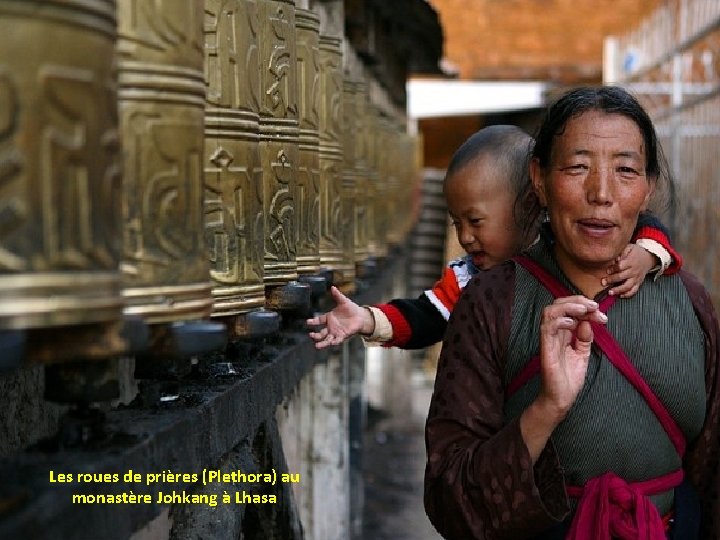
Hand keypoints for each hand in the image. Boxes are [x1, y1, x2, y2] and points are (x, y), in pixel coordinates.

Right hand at [305, 286, 371, 348]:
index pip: (318, 320)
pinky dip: (334, 342)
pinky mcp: (343, 335)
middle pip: (321, 333)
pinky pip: (337, 340)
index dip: (313, 321)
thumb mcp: (343, 301)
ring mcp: (336, 332)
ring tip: (316, 346)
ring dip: (322, 343)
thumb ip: (337, 295)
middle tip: (310, 335)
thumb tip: (333, 287)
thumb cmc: (351, 309)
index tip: (308, 322)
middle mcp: (331, 326)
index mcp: (329, 318)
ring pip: (327, 339)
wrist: (361, 316)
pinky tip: (331, 343)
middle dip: (315, 335)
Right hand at [520, 295, 606, 462]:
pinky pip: (547, 328)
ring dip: (569, 306)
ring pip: (550, 312)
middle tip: (594, 307)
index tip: (601, 313)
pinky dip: (560, 320)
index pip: (569, 310)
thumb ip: (584, 339)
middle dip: (577, 301)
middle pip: (558, 305)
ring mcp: (548, 340)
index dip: (585, 307)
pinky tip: (573, 323)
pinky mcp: (546, 349)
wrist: (561, 400)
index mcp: (562, 334)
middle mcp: (553, 334)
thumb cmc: (569, 379)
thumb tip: (588, 323)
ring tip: (584, 309)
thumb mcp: (582, 355)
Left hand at [602, 244, 656, 297]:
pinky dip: (628, 294)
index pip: (621, 266)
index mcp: (631, 261)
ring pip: (628, 286)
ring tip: (610, 292)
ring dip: (619, 290)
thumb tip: (615, 257)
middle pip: (622, 277)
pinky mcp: (639, 283)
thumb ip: (621, 251)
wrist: (649, 257)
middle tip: (603, 282)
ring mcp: (636, 278)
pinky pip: (634, 290)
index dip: (613, 269)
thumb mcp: (629, 247)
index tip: (607, 271)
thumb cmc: (635, 252)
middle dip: (612, 280)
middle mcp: (634, 271)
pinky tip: (620, 296)